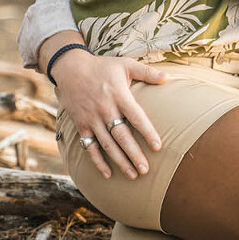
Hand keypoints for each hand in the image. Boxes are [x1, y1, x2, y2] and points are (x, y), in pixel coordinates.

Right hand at [55, 50, 165, 179]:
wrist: (70, 68)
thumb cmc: (101, 67)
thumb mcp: (124, 64)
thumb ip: (147, 72)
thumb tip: (168, 78)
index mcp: (118, 95)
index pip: (136, 116)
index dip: (147, 132)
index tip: (158, 146)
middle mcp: (105, 109)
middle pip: (121, 135)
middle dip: (133, 154)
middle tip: (145, 170)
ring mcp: (91, 118)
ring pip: (107, 144)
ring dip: (119, 161)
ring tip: (133, 175)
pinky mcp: (81, 124)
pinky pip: (89, 146)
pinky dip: (97, 161)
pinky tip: (107, 174)